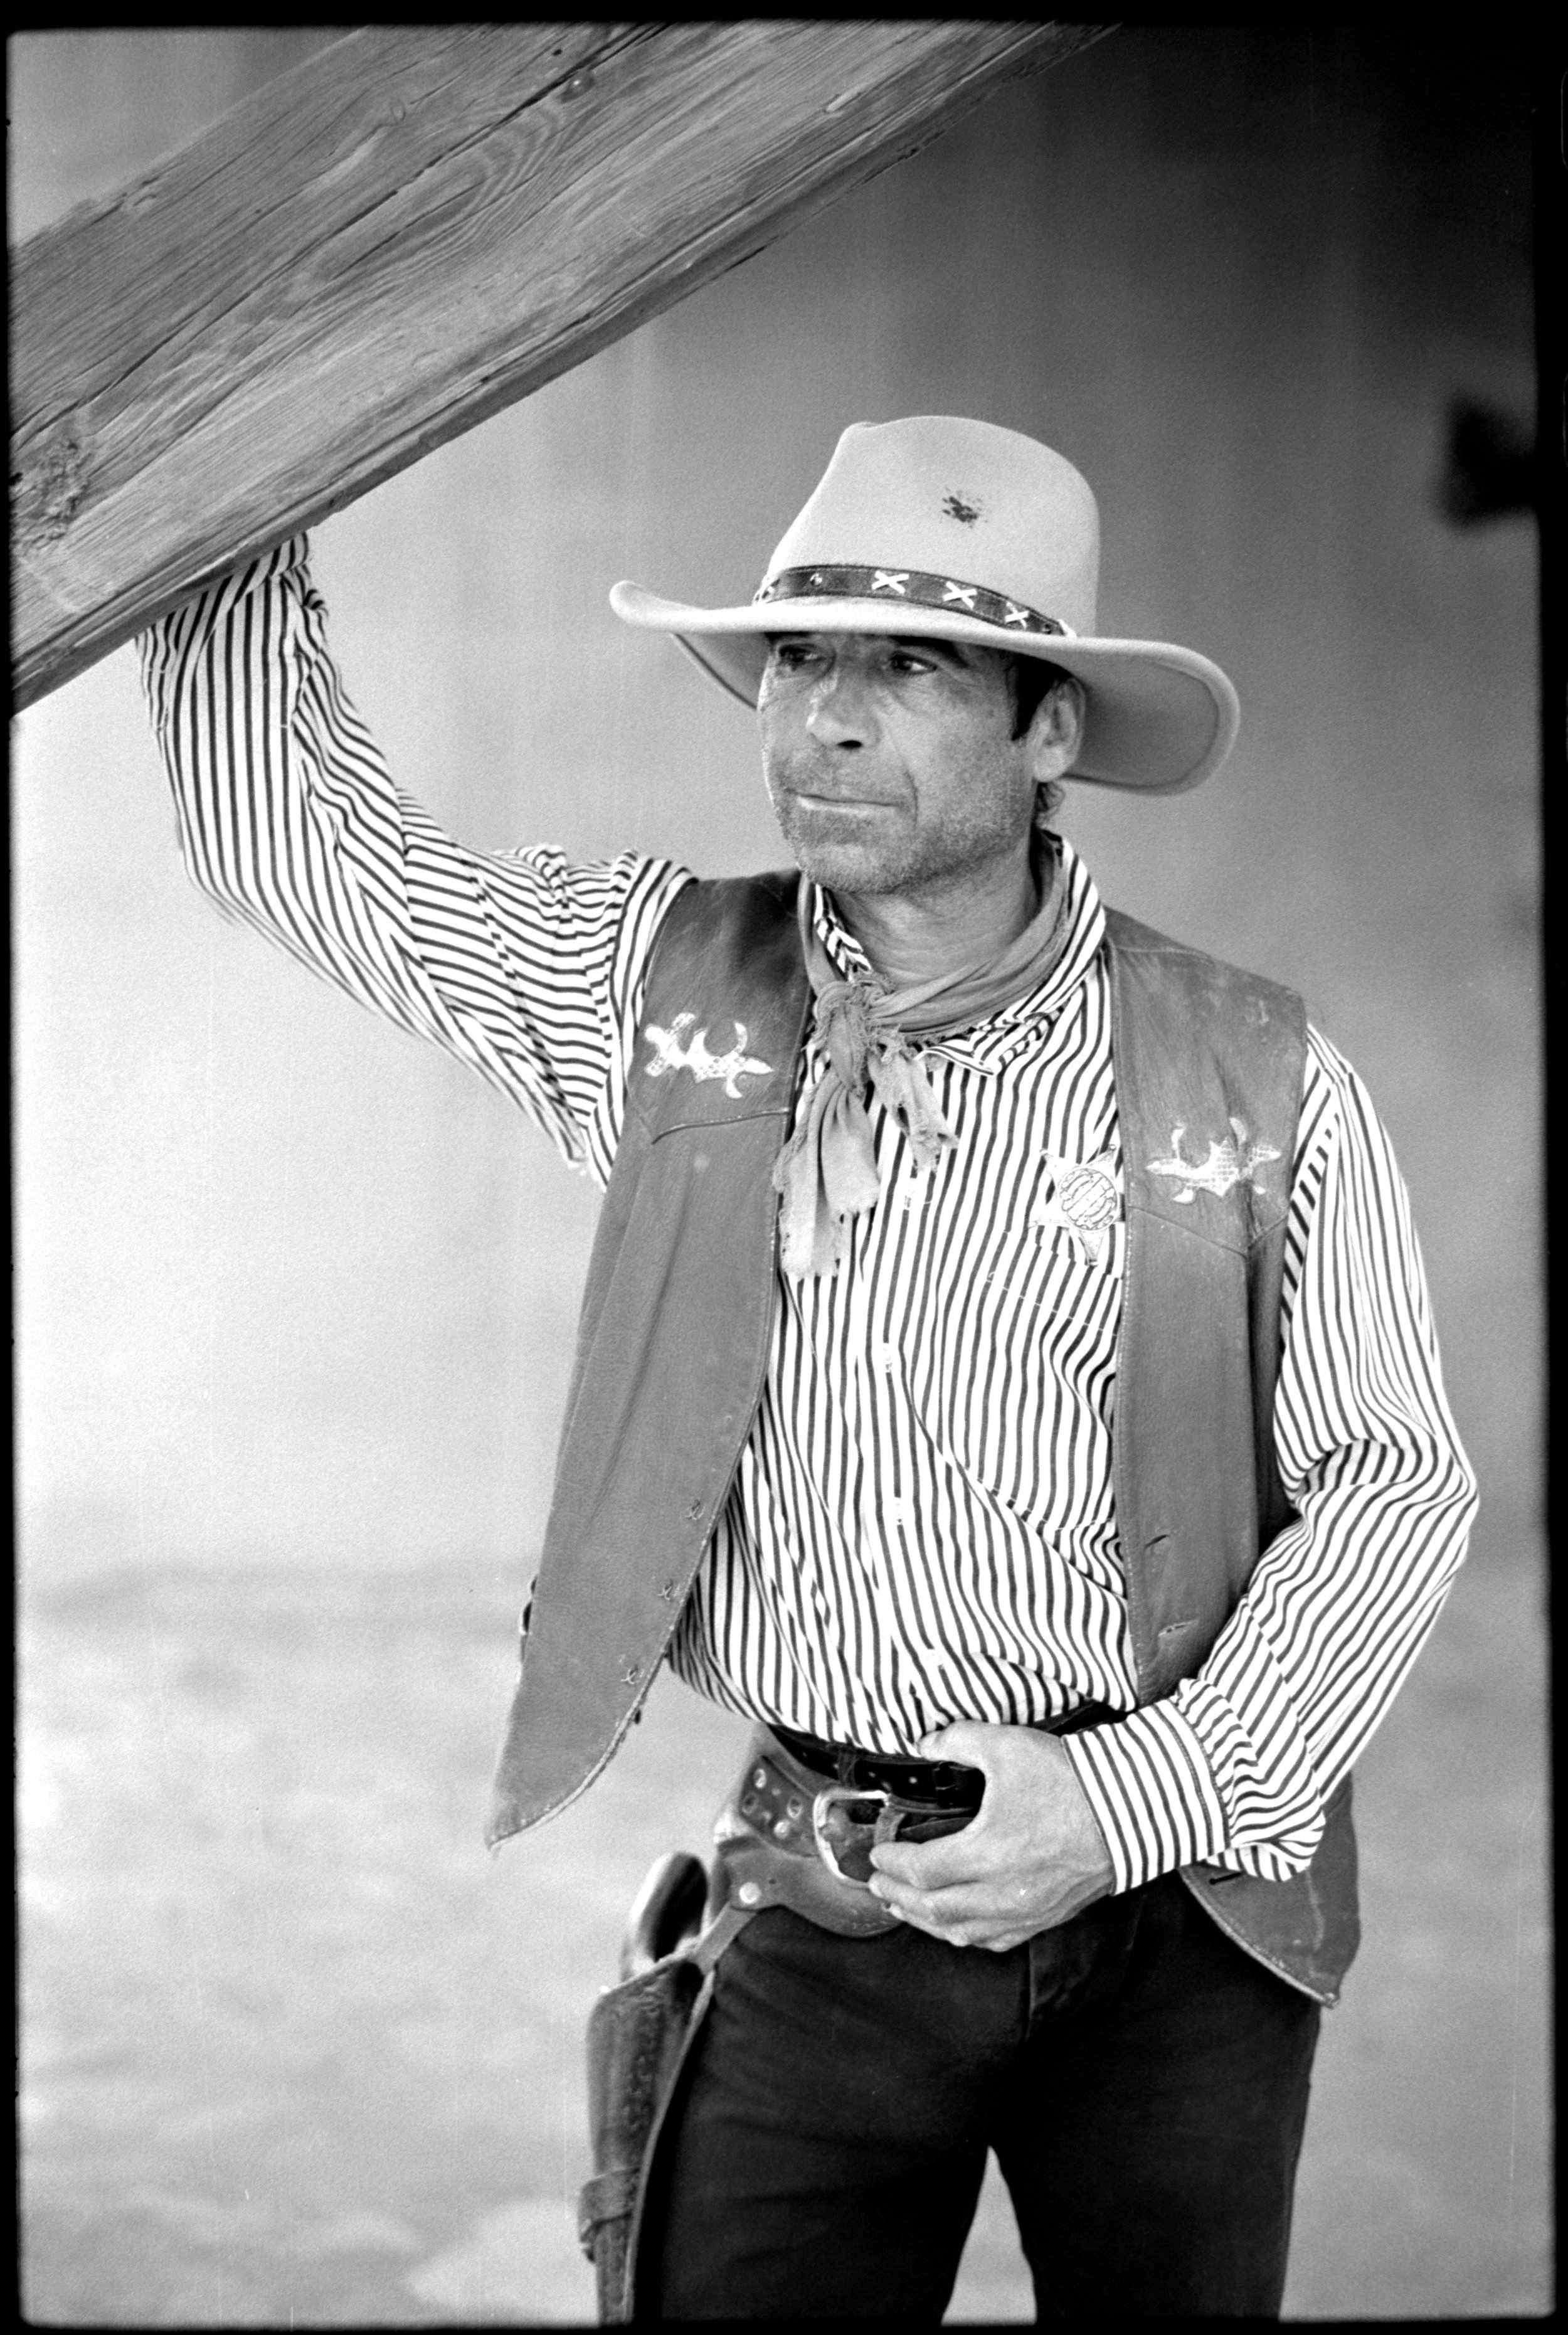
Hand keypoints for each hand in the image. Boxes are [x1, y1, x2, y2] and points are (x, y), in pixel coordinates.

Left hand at [867, 1721, 1114, 1951]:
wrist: (1131, 1809)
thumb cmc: (1073, 1780)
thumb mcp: (1007, 1744)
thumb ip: (958, 1740)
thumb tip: (927, 1743)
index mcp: (987, 1853)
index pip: (920, 1871)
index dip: (892, 1863)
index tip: (879, 1852)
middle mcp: (1003, 1892)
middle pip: (933, 1909)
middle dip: (899, 1897)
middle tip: (879, 1885)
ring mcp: (1026, 1911)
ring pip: (962, 1932)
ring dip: (927, 1921)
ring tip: (906, 1907)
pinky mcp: (1047, 1917)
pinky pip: (996, 1940)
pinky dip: (966, 1935)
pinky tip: (957, 1926)